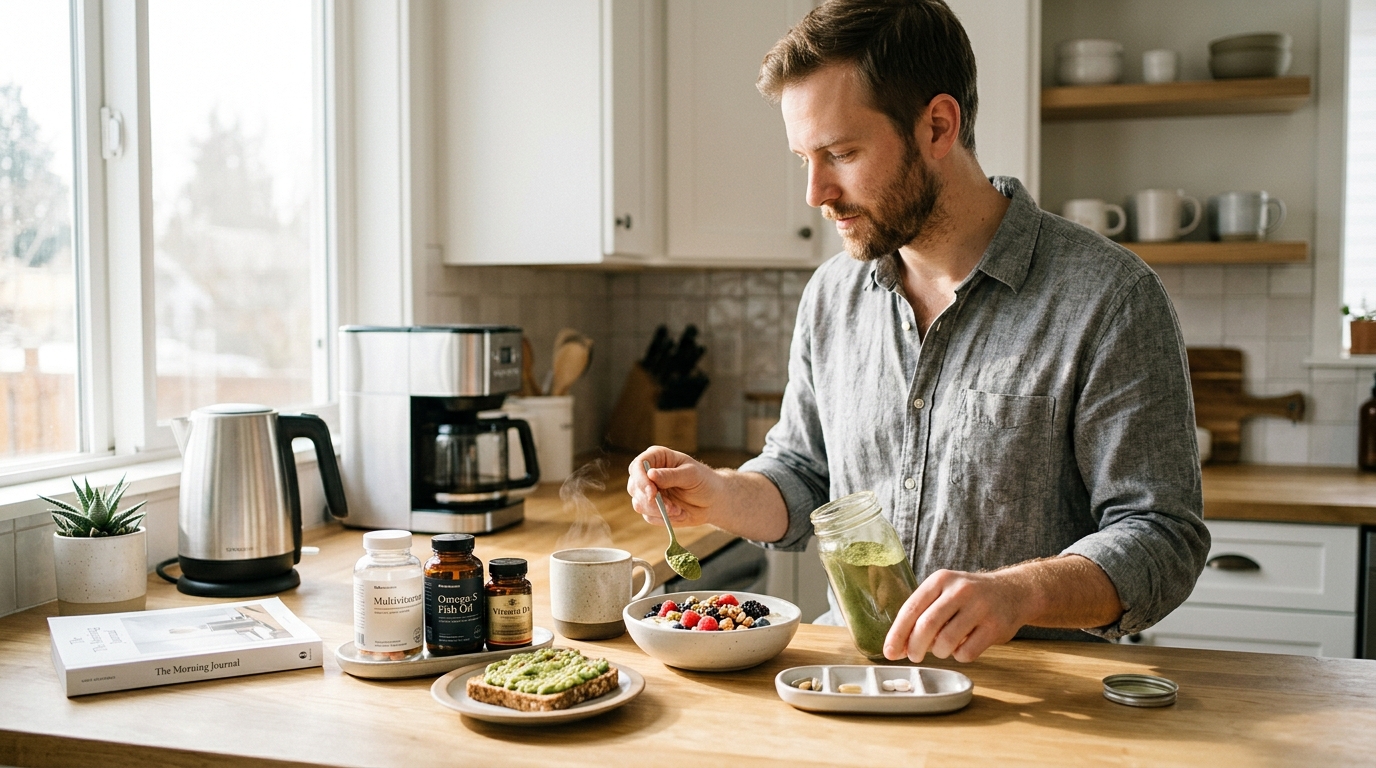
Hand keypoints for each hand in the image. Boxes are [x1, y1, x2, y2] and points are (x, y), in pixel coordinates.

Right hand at [627, 447, 723, 528]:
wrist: (713, 501)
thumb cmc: (704, 481)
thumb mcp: (691, 475)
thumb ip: (671, 475)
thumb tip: (650, 474)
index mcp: (657, 458)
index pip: (637, 466)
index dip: (641, 480)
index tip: (652, 493)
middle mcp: (648, 474)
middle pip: (634, 487)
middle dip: (651, 501)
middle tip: (671, 508)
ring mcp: (648, 492)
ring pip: (639, 504)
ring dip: (659, 511)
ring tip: (679, 510)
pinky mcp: (652, 509)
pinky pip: (649, 517)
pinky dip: (664, 519)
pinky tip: (680, 514)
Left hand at [882, 569, 1030, 663]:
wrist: (1013, 591)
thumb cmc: (970, 597)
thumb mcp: (944, 592)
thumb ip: (922, 614)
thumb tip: (898, 647)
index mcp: (941, 580)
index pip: (911, 609)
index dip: (897, 634)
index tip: (889, 652)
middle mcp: (959, 590)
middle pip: (926, 626)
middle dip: (915, 647)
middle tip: (914, 656)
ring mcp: (979, 608)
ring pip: (946, 642)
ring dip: (939, 652)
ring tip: (943, 647)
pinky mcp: (995, 627)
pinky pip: (966, 652)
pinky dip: (959, 656)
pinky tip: (962, 646)